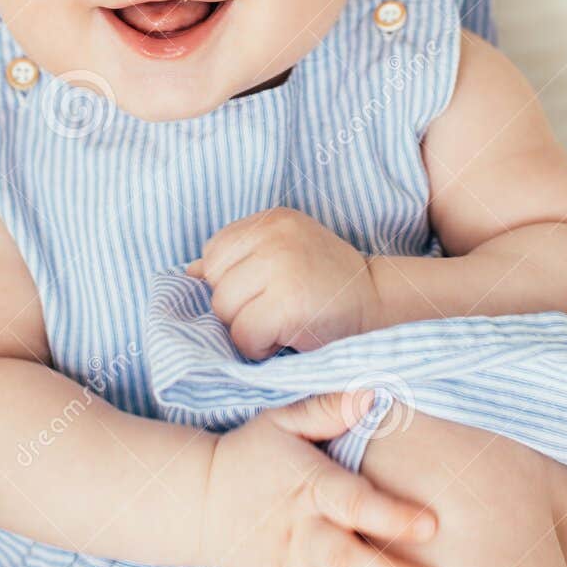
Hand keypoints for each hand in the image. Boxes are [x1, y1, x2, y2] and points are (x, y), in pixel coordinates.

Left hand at [185, 207, 379, 357]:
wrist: (379, 307)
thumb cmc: (326, 287)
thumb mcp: (282, 256)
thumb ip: (238, 259)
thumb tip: (188, 274)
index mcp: (271, 219)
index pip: (214, 253)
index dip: (232, 282)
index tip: (264, 292)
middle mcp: (274, 234)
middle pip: (215, 284)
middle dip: (237, 307)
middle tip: (274, 311)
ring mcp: (282, 265)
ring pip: (224, 310)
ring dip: (246, 329)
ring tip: (280, 323)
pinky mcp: (289, 302)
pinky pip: (243, 335)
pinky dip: (258, 347)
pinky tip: (285, 338)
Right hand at [200, 391, 439, 566]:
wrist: (201, 496)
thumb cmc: (256, 452)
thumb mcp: (285, 419)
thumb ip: (329, 409)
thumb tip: (373, 393)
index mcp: (309, 487)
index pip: (353, 500)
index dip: (389, 513)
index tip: (431, 525)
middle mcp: (300, 533)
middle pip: (343, 559)